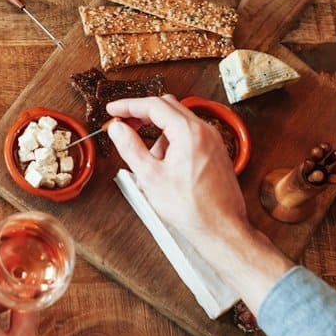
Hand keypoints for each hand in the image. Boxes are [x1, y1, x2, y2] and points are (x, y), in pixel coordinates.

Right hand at [105, 96, 249, 250]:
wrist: (221, 229)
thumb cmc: (192, 207)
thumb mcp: (150, 177)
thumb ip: (130, 147)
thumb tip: (117, 128)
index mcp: (188, 131)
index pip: (154, 105)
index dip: (129, 105)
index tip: (113, 109)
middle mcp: (205, 131)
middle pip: (168, 108)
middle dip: (143, 115)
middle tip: (124, 125)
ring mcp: (213, 141)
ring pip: (178, 124)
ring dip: (159, 136)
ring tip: (150, 165)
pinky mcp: (216, 153)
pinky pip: (190, 138)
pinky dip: (173, 145)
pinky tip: (165, 170)